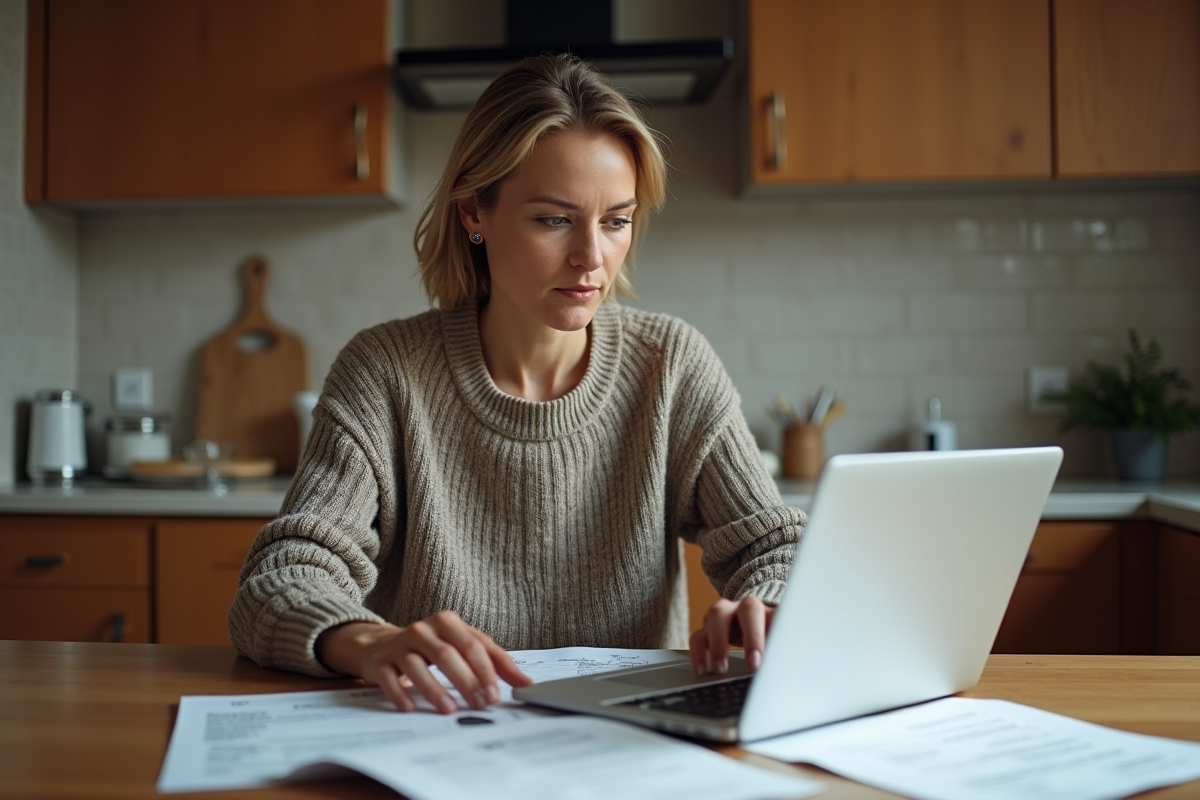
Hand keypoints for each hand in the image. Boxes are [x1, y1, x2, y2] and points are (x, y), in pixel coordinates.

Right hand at [316, 612, 532, 713]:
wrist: (381, 645)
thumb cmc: (431, 647)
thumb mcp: (463, 646)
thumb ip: (494, 662)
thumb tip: (526, 683)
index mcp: (448, 622)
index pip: (473, 645)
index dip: (485, 671)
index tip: (495, 695)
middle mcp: (423, 630)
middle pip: (448, 655)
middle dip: (466, 681)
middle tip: (479, 704)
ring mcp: (400, 645)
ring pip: (418, 666)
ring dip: (435, 689)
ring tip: (450, 709)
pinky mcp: (380, 662)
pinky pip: (390, 678)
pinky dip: (401, 693)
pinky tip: (411, 707)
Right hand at [688, 596, 775, 676]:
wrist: (755, 630)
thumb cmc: (770, 642)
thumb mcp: (780, 647)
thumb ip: (783, 655)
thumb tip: (785, 674)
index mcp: (772, 612)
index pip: (778, 615)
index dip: (780, 635)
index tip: (777, 657)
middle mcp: (747, 608)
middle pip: (749, 609)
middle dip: (752, 636)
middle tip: (753, 665)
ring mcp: (725, 615)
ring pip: (717, 615)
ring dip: (719, 643)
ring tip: (721, 669)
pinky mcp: (708, 629)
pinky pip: (699, 635)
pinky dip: (698, 652)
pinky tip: (701, 670)